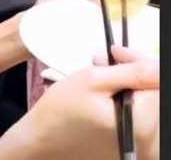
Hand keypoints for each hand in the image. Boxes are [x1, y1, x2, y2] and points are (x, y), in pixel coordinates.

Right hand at [22, 48, 158, 159]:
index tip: (116, 52)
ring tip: (101, 76)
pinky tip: (105, 94)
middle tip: (104, 61)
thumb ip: (132, 72)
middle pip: (153, 94)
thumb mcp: (94, 80)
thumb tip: (159, 66)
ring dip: (128, 85)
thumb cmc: (63, 109)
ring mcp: (139, 147)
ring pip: (145, 104)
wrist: (42, 141)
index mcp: (141, 121)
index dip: (139, 61)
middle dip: (132, 71)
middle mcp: (147, 139)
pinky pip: (138, 118)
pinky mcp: (130, 149)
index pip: (157, 81)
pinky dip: (125, 101)